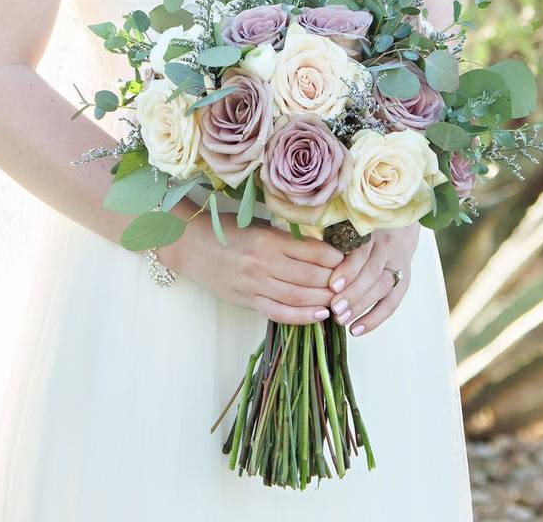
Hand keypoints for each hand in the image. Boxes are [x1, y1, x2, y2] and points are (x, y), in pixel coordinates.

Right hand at [159, 213, 343, 324]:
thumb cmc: (226, 231)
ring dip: (324, 301)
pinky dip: (302, 317)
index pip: (314, 252)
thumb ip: (287, 239)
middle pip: (311, 277)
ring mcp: (254, 284)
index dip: (337, 259)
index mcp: (268, 239)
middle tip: (354, 284)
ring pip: (299, 297)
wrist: (189, 245)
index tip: (351, 260)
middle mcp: (263, 263)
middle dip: (337, 283)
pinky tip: (320, 316)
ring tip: (342, 301)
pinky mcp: (247, 300)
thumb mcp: (258, 225)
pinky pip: (279, 313)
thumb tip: (323, 249)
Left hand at [326, 224, 419, 336]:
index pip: (362, 253)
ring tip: (341, 320)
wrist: (397, 222)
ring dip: (361, 306)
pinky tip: (357, 330)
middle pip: (372, 273)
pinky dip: (375, 318)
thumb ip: (332, 237)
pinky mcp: (404, 278)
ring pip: (382, 287)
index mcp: (371, 229)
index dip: (348, 270)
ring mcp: (398, 262)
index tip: (332, 286)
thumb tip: (307, 259)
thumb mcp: (347, 223)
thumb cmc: (359, 224)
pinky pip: (392, 302)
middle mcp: (388, 245)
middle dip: (353, 293)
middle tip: (335, 309)